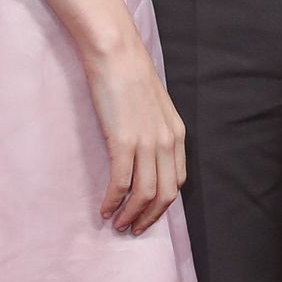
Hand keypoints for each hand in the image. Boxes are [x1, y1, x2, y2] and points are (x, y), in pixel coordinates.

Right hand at [78, 31, 187, 235]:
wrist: (115, 52)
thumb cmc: (129, 73)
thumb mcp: (153, 105)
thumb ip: (154, 129)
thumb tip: (144, 152)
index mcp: (177, 133)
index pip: (177, 181)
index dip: (162, 205)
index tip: (147, 214)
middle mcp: (166, 141)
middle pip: (165, 195)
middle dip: (148, 218)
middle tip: (132, 229)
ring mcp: (146, 142)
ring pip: (145, 194)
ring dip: (130, 215)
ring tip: (117, 224)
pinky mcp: (124, 141)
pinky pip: (121, 183)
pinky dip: (113, 201)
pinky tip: (104, 208)